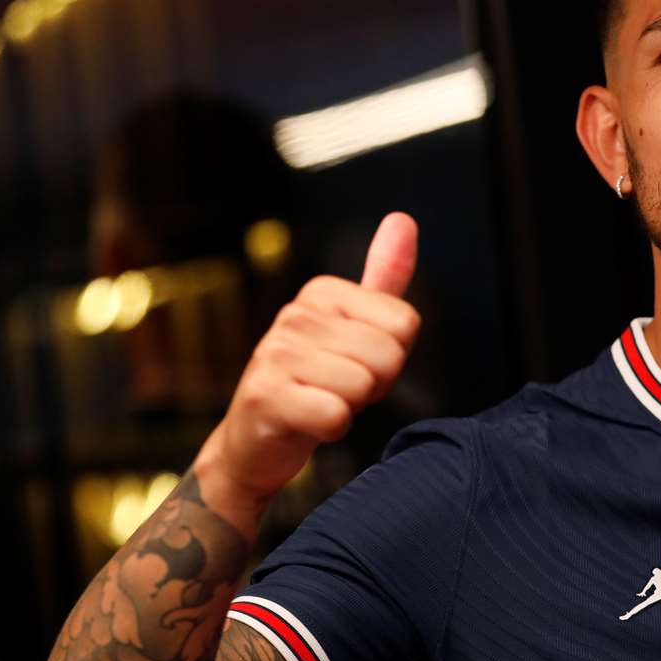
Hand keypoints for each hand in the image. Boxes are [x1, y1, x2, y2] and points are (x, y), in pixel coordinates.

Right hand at [196, 212, 420, 519]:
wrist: (254, 442)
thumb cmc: (315, 383)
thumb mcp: (354, 327)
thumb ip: (383, 277)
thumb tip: (403, 217)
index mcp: (321, 292)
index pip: (405, 324)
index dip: (391, 356)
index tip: (355, 364)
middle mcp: (295, 314)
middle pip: (389, 355)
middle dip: (375, 384)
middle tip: (338, 390)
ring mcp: (276, 353)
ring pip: (364, 385)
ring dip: (352, 407)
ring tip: (320, 403)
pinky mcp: (267, 397)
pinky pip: (336, 415)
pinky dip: (331, 428)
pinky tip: (307, 424)